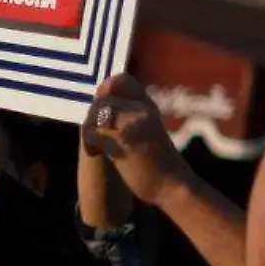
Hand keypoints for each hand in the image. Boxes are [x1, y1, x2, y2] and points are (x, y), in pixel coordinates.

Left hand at [82, 74, 186, 207]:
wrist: (174, 186)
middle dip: (92, 118)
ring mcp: (135, 122)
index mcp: (148, 105)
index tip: (104, 116)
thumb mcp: (146, 130)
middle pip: (102, 99)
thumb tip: (101, 91)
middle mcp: (143, 109)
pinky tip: (97, 153)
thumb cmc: (156, 163)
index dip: (105, 93)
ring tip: (97, 146)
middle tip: (96, 137)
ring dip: (90, 131)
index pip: (120, 79)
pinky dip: (90, 143)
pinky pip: (93, 131)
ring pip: (97, 113)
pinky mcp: (125, 138)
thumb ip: (127, 114)